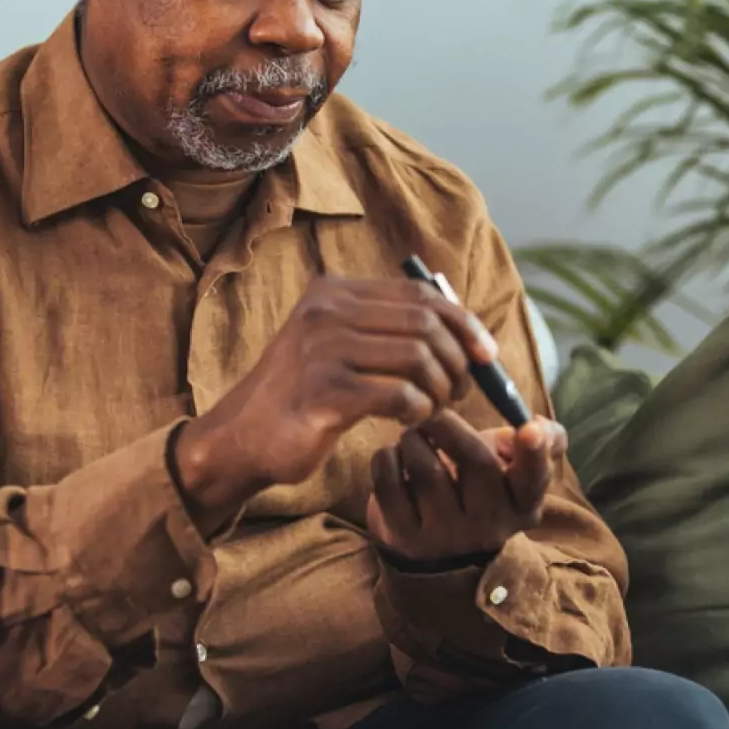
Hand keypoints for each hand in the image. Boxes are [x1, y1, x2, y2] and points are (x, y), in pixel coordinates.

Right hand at [173, 276, 498, 531]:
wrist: (242, 437)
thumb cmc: (302, 395)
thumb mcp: (337, 345)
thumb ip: (385, 328)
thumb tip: (463, 325)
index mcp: (332, 292)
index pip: (419, 293)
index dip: (462, 321)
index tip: (485, 353)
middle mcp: (325, 311)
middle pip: (425, 324)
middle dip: (457, 359)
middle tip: (462, 389)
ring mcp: (322, 349)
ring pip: (418, 359)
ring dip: (440, 389)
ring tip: (435, 408)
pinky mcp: (324, 392)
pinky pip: (400, 396)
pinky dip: (419, 412)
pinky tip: (411, 422)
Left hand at [365, 409, 566, 562]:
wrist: (439, 552)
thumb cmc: (478, 491)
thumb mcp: (512, 470)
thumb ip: (539, 442)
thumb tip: (540, 426)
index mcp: (521, 504)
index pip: (534, 479)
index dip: (535, 453)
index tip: (529, 429)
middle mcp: (488, 524)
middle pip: (475, 461)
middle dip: (448, 424)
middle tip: (432, 413)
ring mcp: (446, 535)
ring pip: (426, 468)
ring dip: (413, 438)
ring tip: (412, 437)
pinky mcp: (406, 538)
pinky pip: (389, 482)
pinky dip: (386, 457)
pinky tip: (394, 457)